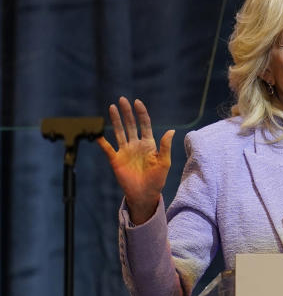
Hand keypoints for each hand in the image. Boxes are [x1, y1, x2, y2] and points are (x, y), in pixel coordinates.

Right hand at [96, 96, 174, 224]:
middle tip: (122, 100)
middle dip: (127, 112)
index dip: (141, 113)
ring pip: (119, 132)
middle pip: (130, 125)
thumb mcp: (164, 163)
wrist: (145, 194)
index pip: (144, 124)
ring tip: (112, 108)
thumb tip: (171, 130)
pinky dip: (102, 141)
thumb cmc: (157, 180)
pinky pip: (108, 148)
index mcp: (149, 144)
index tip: (137, 102)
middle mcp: (136, 145)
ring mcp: (125, 151)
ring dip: (116, 120)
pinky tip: (98, 134)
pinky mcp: (116, 160)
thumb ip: (165, 146)